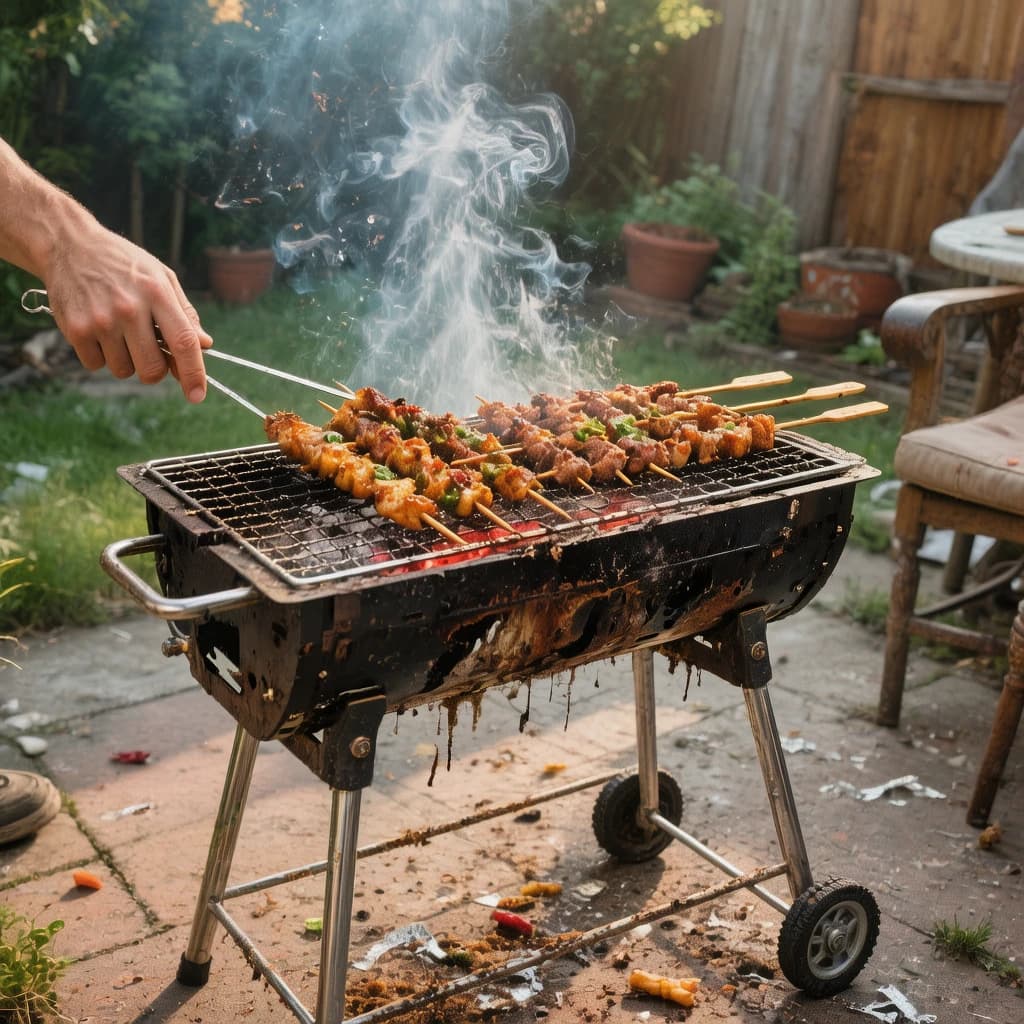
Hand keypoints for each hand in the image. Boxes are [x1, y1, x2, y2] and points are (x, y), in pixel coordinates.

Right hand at [0, 135, 211, 401]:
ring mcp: (100, 320)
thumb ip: (184, 313)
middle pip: (153, 370)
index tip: (197, 396)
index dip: (194, 374)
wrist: (69, 244)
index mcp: (157, 293)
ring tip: (118, 331)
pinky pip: (96, 365)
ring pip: (124, 370)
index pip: (184, 343)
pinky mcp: (75, 329)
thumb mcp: (161, 277)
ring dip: (126, 360)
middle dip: (155, 369)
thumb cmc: (123, 264)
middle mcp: (129, 309)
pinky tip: (98, 330)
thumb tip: (205, 345)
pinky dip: (100, 355)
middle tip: (148, 350)